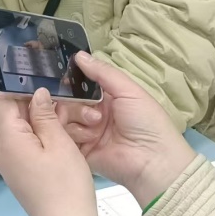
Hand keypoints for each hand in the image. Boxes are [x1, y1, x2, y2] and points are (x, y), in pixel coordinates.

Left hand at [0, 89, 99, 215]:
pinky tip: (61, 134)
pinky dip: (40, 135)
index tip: (42, 81)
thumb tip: (37, 94)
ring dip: (40, 119)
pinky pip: (25, 145)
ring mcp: (11, 163)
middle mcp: (2, 149)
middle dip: (33, 103)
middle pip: (10, 114)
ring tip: (66, 115)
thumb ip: (44, 115)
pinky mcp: (21, 172)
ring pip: (20, 130)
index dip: (19, 87)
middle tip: (61, 97)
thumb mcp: (58, 143)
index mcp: (7, 138)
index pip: (1, 100)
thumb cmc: (65, 184)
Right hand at [59, 52, 195, 206]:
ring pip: (63, 118)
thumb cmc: (146, 122)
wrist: (152, 161)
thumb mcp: (128, 91)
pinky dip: (73, 134)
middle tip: (92, 112)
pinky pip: (63, 138)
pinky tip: (89, 137)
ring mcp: (85, 134)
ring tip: (95, 126)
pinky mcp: (79, 151)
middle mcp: (92, 115)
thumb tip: (79, 55)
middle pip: (68, 102)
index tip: (62, 77)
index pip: (80, 86)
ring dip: (78, 119)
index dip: (70, 82)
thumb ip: (103, 73)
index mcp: (106, 99)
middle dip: (75, 103)